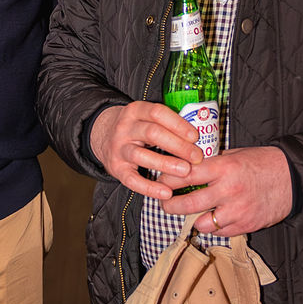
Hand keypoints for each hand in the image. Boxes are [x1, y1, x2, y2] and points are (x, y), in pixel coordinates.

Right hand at [89, 101, 203, 197]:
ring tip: (185, 171)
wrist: (102, 135)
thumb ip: (166, 123)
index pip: (157, 112)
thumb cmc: (136, 127)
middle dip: (178, 145)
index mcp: (136, 110)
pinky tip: (166, 193)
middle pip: (152, 133)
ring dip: (166, 164)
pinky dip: (150, 188)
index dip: (178, 124)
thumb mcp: (146, 117)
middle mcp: (125, 127)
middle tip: (197, 157)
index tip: (195, 136)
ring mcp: (119, 148)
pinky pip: (132, 179)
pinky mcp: (115, 168)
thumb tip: (201, 136)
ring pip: (141, 155)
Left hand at [163, 145, 292, 237]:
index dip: (168, 180)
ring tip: (191, 212)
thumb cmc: (263, 163)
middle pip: (187, 203)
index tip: (161, 181)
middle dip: (170, 205)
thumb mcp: (235, 154)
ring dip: (193, 218)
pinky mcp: (245, 225)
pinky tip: (214, 218)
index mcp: (224, 168)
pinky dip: (213, 226)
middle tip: (165, 203)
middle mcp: (228, 190)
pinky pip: (219, 231)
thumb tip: (187, 166)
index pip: (185, 175)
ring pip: (201, 223)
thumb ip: (212, 163)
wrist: (294, 178)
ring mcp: (237, 211)